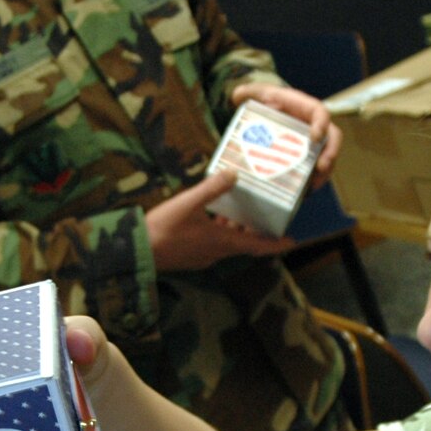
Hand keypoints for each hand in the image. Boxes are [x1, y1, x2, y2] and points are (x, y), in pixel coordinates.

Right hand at [144, 171, 295, 270]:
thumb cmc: (164, 228)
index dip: (276, 244)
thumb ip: (212, 188)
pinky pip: (213, 244)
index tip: (293, 241)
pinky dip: (219, 232)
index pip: (257, 246)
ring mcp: (203, 257)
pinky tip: (210, 219)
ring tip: (238, 212)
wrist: (137, 251)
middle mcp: (217, 252)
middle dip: (255, 231)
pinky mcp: (191, 256)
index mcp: (222, 241)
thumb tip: (234, 173)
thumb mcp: (189, 203)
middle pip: (244, 243)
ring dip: (235, 230)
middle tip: (265, 217)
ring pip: (228, 243)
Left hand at [230, 80, 341, 183]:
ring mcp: (313, 143)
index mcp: (305, 108)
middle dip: (330, 154)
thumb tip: (236, 95)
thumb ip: (248, 92)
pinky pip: (315, 171)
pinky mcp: (306, 158)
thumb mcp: (258, 94)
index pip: (320, 113)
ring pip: (326, 158)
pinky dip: (311, 183)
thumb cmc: (267, 101)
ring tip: (311, 188)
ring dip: (323, 174)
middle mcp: (314, 126)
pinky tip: (302, 194)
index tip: (315, 137)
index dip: (321, 125)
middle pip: (332, 140)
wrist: (268, 112)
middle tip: (321, 168)